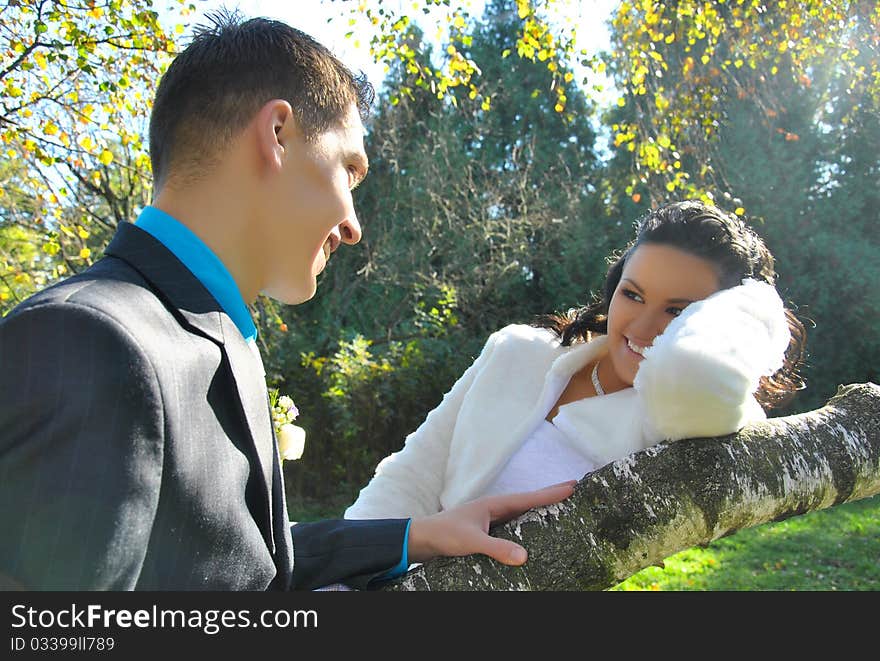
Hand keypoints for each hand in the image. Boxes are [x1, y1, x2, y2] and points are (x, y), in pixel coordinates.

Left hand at [406, 481, 575, 565]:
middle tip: (572, 488)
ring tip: (558, 507)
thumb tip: (525, 556)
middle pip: (528, 501)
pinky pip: (512, 524)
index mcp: (494, 504)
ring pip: (521, 512)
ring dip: (539, 509)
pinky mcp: (485, 530)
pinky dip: (526, 523)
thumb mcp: (472, 542)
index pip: (528, 498)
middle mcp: (494, 508)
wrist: (421, 538)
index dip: (551, 494)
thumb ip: (497, 548)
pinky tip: (532, 530)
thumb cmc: (444, 534)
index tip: (572, 486)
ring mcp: (490, 518)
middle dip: (550, 495)